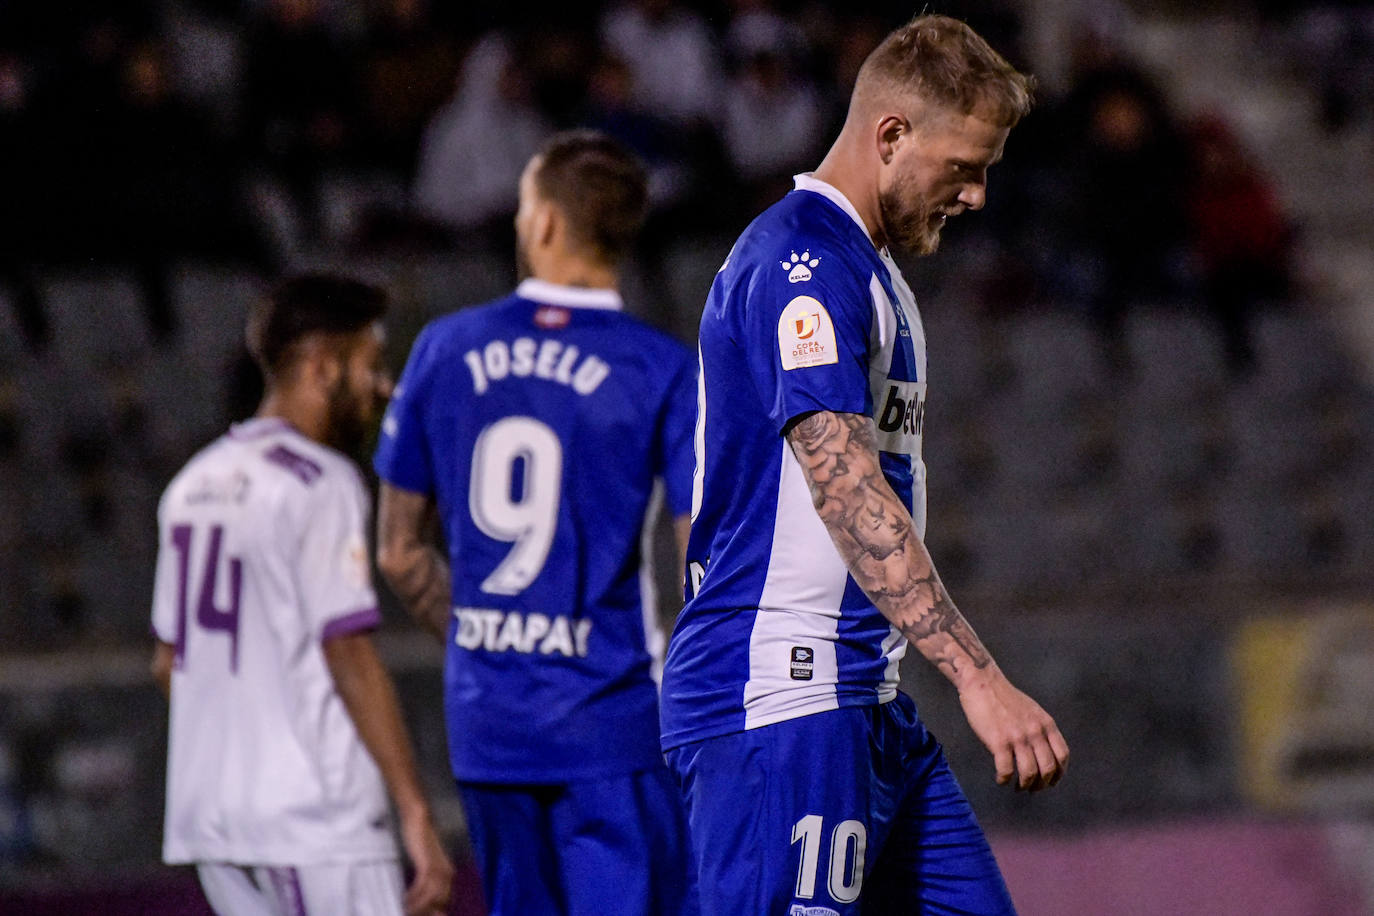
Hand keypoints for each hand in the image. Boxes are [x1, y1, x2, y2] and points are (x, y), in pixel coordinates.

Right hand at [400, 810, 453, 914]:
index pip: (444, 900)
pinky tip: (404, 900)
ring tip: (405, 910)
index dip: (433, 910)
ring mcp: (439, 869)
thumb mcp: (425, 863)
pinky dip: (413, 896)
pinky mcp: (429, 865)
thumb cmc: (420, 841)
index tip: (418, 913)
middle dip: (425, 911)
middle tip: (409, 913)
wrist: (419, 821)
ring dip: (417, 906)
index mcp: (448, 874)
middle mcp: (447, 873)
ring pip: (431, 897)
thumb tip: (419, 895)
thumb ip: (425, 879)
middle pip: (439, 901)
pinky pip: (422, 887)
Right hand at [958, 667, 1068, 791]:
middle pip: (1048, 769)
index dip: (1059, 774)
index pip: (1062, 755)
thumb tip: (1043, 753)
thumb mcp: (1031, 711)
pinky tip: (1001, 779)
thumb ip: (1040, 729)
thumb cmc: (1003, 697)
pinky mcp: (998, 741)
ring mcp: (1017, 737)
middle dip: (1041, 784)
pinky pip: (1006, 770)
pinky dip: (1004, 779)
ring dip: (1024, 785)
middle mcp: (1035, 731)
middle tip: (1032, 789)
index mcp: (1046, 724)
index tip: (1051, 782)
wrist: (982, 682)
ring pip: (1029, 773)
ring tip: (1017, 787)